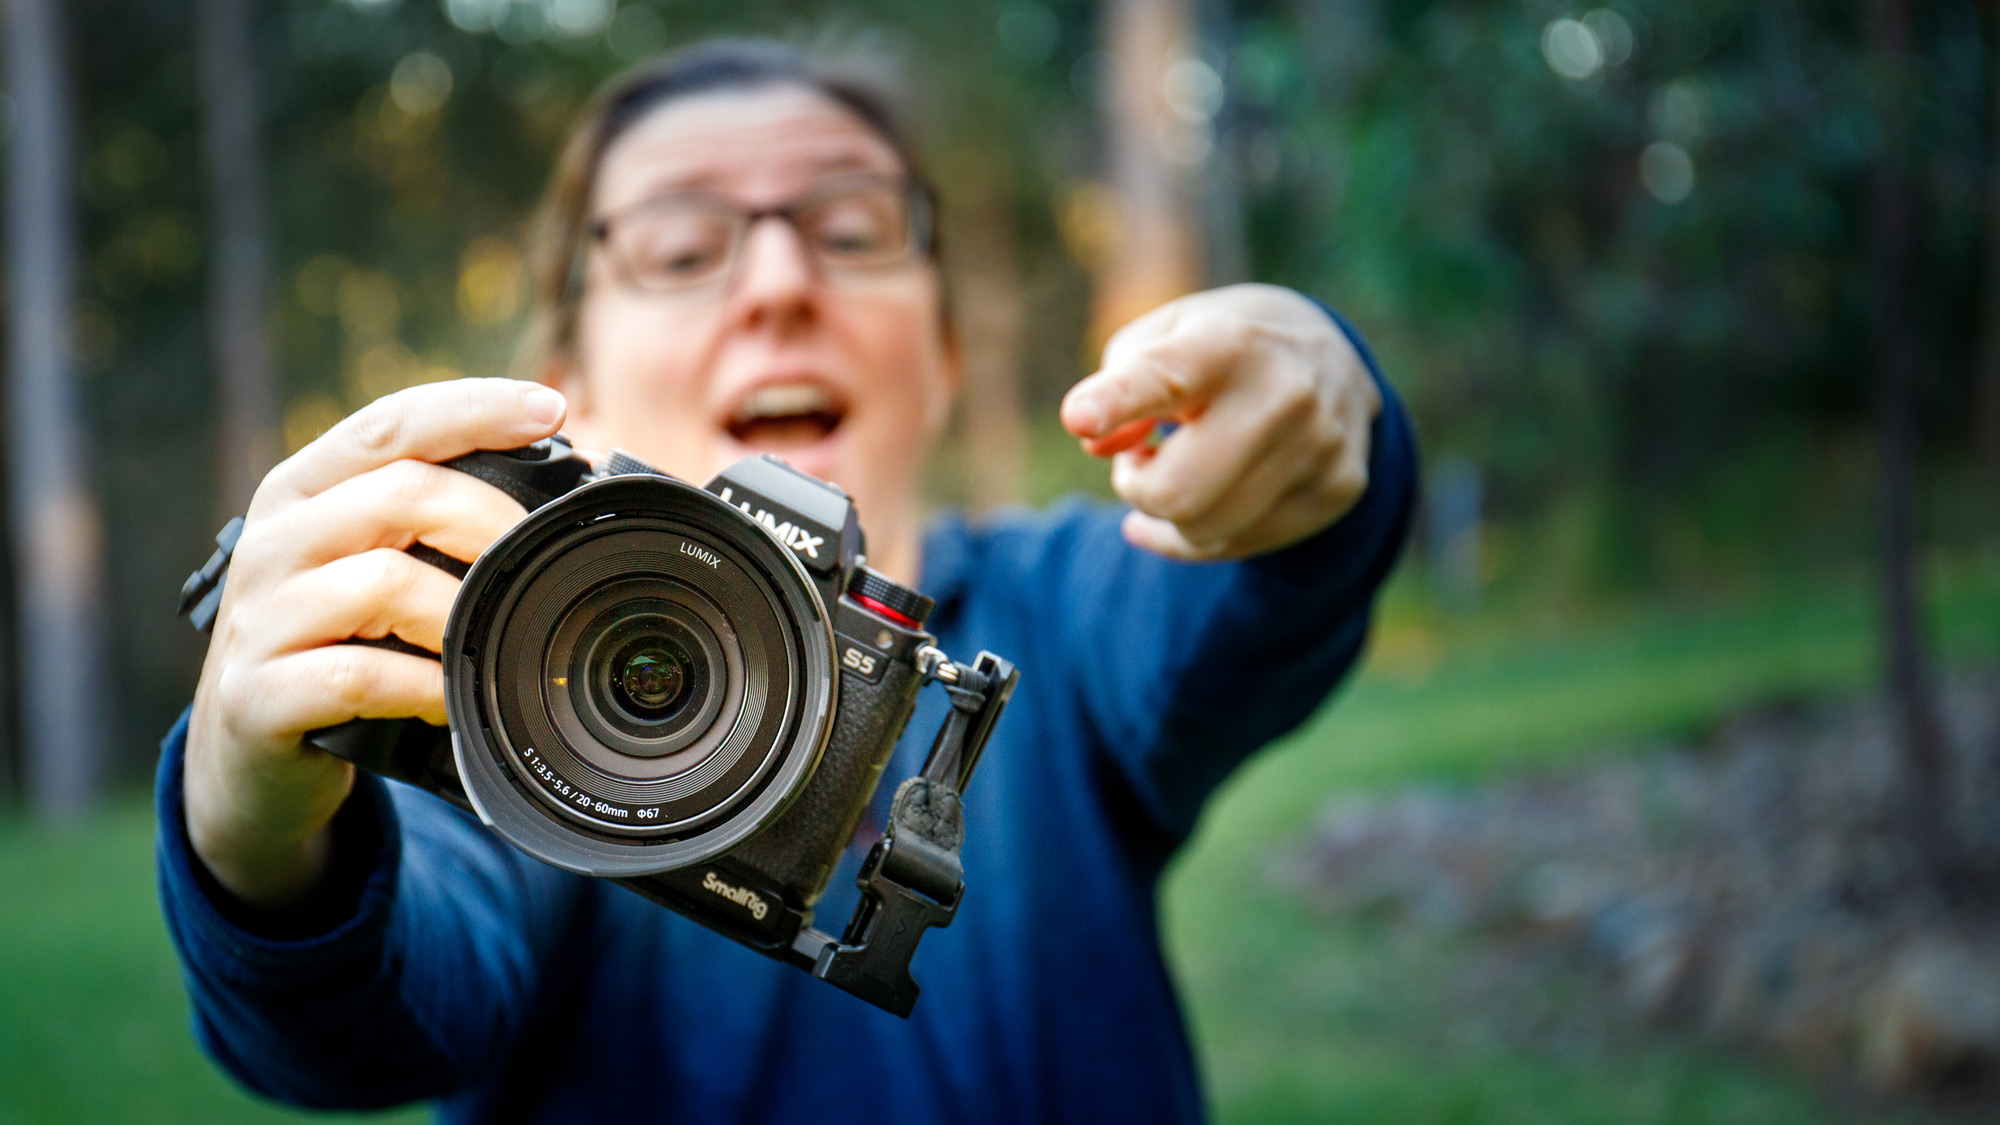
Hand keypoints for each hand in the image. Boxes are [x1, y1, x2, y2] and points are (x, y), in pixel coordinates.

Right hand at [184, 379, 566, 908]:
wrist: (248, 758)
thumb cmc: (337, 646)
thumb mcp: (373, 566)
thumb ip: (436, 523)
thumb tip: (566, 491)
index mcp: (303, 490)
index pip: (391, 423)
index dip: (474, 408)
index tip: (551, 410)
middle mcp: (273, 539)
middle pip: (402, 494)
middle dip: (493, 524)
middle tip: (544, 560)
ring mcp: (259, 617)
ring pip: (384, 583)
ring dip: (461, 615)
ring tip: (494, 641)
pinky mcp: (257, 694)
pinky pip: (361, 677)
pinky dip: (427, 687)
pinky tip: (452, 697)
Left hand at [1060, 284, 1379, 559]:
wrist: (1335, 359)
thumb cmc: (1220, 350)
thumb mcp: (1162, 339)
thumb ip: (1116, 385)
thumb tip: (1096, 444)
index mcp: (1229, 342)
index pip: (1164, 377)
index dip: (1117, 401)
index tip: (1080, 418)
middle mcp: (1286, 393)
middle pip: (1177, 492)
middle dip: (1137, 486)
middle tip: (1141, 456)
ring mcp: (1321, 446)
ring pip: (1203, 530)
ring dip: (1172, 509)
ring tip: (1187, 464)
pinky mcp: (1338, 490)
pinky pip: (1238, 547)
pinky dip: (1205, 532)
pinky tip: (1215, 494)